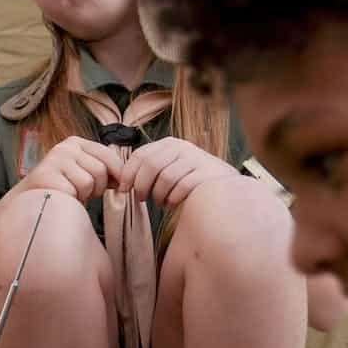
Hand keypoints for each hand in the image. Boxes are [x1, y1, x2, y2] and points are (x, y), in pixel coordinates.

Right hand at [16, 136, 122, 201]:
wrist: (29, 201)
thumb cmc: (61, 188)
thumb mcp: (84, 173)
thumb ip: (103, 171)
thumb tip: (125, 179)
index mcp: (76, 143)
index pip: (108, 155)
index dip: (117, 174)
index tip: (118, 186)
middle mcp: (64, 147)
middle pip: (100, 170)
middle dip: (97, 187)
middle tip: (82, 193)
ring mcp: (54, 160)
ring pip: (89, 182)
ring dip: (83, 195)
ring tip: (70, 194)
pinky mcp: (46, 176)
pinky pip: (74, 192)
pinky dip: (72, 200)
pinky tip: (62, 198)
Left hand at [120, 138, 238, 207]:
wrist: (225, 187)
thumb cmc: (191, 180)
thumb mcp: (170, 167)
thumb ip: (150, 168)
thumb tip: (121, 181)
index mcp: (170, 144)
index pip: (140, 155)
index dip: (128, 173)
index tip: (123, 189)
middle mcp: (182, 147)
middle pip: (150, 164)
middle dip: (140, 185)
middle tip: (140, 198)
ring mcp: (196, 159)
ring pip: (165, 177)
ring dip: (157, 194)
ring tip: (160, 203)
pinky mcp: (206, 174)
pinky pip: (181, 187)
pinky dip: (172, 198)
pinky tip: (172, 204)